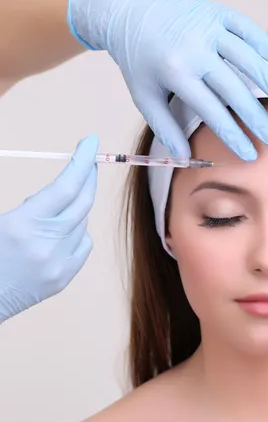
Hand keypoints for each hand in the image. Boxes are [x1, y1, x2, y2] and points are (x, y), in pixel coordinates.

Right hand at [0, 135, 97, 323]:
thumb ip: (30, 206)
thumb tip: (53, 195)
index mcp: (22, 225)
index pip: (65, 186)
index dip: (82, 161)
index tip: (91, 142)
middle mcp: (45, 245)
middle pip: (82, 202)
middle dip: (88, 177)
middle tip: (89, 162)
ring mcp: (57, 264)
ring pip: (83, 223)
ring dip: (75, 208)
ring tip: (55, 208)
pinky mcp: (62, 279)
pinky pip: (83, 245)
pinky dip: (78, 232)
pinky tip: (62, 231)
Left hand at [68, 0, 267, 159]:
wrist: (128, 9)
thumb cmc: (137, 59)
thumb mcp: (143, 96)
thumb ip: (165, 127)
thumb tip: (184, 159)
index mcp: (176, 73)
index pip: (212, 111)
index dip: (233, 135)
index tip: (249, 154)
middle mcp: (194, 49)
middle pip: (235, 88)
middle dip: (257, 118)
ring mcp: (207, 27)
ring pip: (246, 57)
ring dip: (267, 80)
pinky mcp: (215, 11)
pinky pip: (246, 27)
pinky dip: (262, 43)